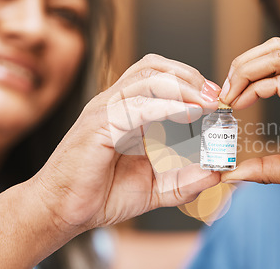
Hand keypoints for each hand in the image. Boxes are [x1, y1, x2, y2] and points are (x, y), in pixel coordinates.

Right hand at [32, 54, 220, 232]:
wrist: (62, 211)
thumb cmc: (102, 194)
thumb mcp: (155, 189)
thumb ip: (184, 182)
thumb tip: (217, 173)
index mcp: (129, 112)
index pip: (161, 77)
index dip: (191, 82)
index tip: (217, 99)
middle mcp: (117, 105)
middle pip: (154, 67)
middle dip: (189, 76)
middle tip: (215, 96)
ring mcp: (105, 112)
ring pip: (146, 78)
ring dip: (182, 86)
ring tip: (206, 102)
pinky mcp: (98, 126)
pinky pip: (136, 107)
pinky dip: (166, 107)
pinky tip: (188, 114)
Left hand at [219, 38, 279, 204]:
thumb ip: (266, 168)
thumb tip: (234, 173)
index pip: (275, 62)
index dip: (246, 74)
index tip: (228, 99)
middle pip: (273, 48)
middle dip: (242, 63)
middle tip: (225, 92)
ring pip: (276, 54)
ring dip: (244, 69)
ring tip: (229, 95)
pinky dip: (254, 88)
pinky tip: (241, 105)